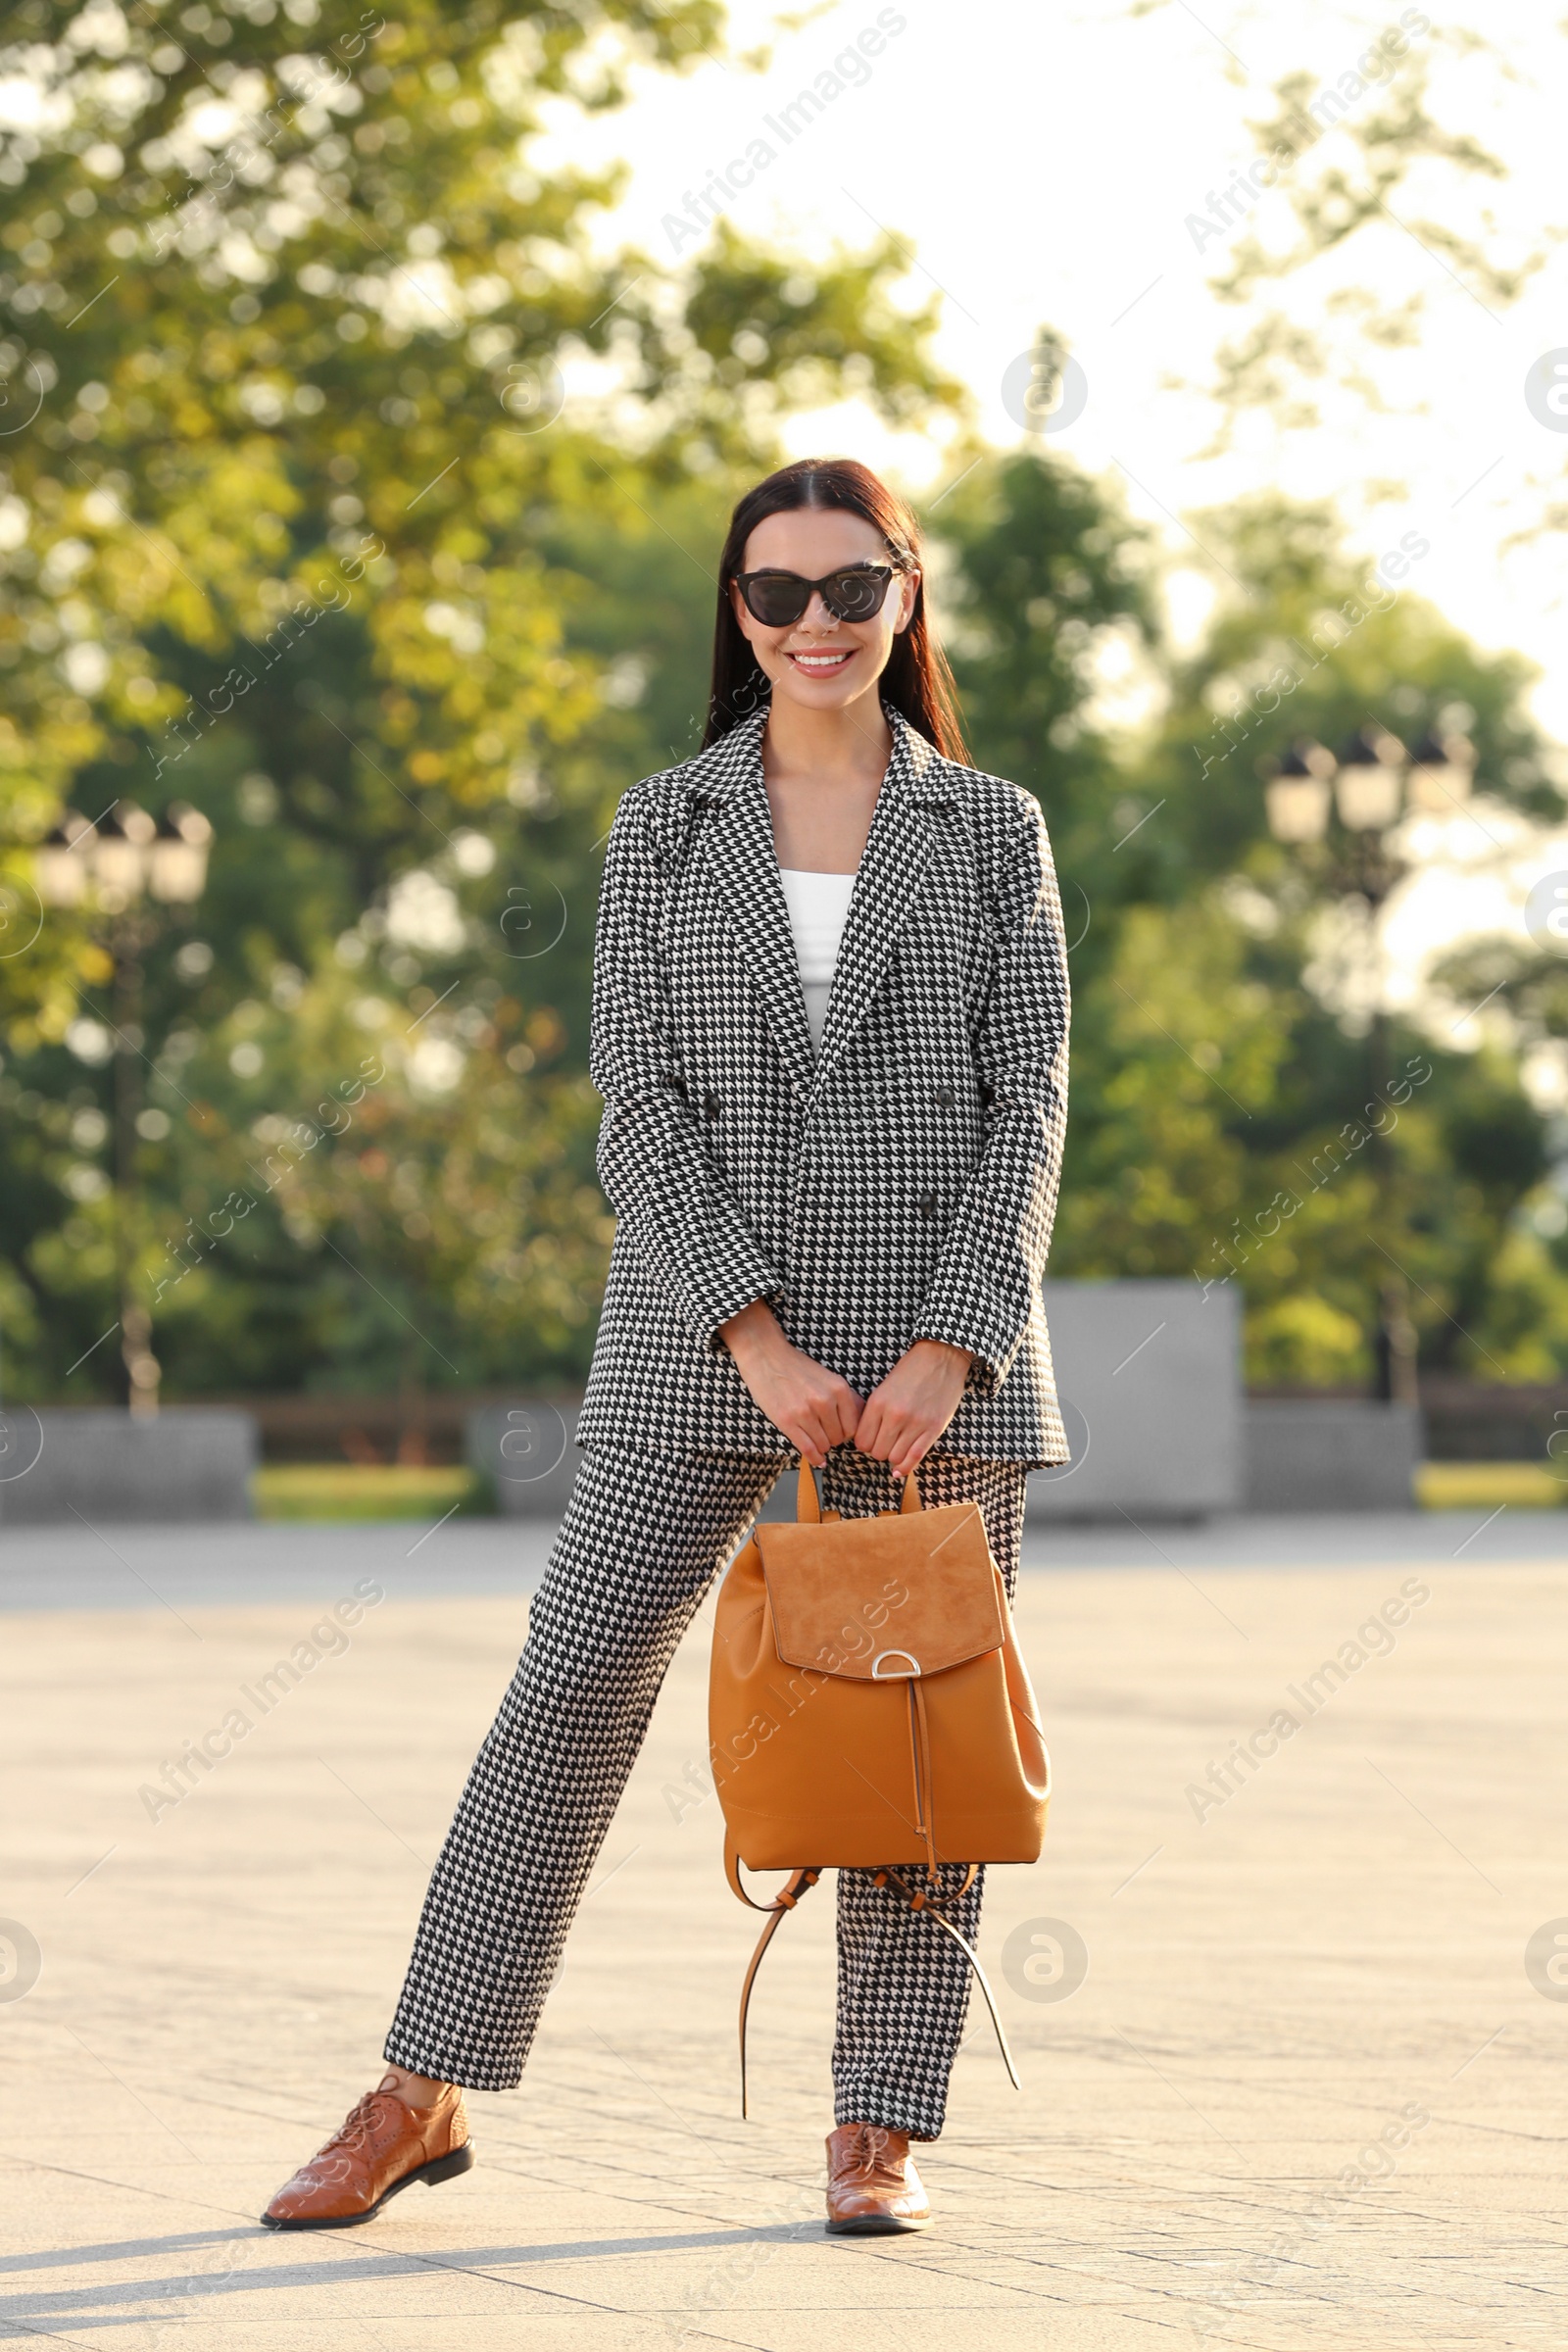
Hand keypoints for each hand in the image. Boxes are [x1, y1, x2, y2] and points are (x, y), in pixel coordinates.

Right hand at [719, 1300, 861, 1466]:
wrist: (766, 1356)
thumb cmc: (797, 1367)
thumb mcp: (828, 1377)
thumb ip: (846, 1398)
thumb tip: (861, 1419)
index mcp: (838, 1388)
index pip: (853, 1426)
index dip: (847, 1432)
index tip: (840, 1432)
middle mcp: (824, 1401)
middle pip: (839, 1438)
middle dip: (833, 1439)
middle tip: (824, 1433)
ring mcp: (805, 1412)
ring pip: (823, 1445)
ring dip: (821, 1446)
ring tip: (815, 1437)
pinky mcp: (787, 1421)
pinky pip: (807, 1449)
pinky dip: (814, 1458)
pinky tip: (817, 1459)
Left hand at [855, 1340, 972, 1479]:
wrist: (940, 1357)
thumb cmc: (911, 1371)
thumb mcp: (884, 1388)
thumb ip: (874, 1413)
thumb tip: (865, 1440)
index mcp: (878, 1403)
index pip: (862, 1441)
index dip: (865, 1444)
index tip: (870, 1440)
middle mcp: (895, 1415)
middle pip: (877, 1452)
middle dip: (879, 1451)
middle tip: (885, 1443)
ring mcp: (915, 1423)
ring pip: (895, 1457)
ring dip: (893, 1457)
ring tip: (897, 1447)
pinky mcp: (934, 1428)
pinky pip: (915, 1457)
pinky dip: (905, 1467)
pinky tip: (900, 1469)